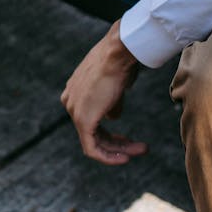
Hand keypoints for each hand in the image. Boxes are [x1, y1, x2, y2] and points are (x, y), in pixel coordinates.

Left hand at [61, 22, 146, 164]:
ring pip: (94, 141)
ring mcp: (74, 111)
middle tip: (139, 148)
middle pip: (93, 132)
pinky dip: (108, 156)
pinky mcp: (82, 120)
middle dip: (117, 143)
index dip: (110, 133)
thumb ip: (110, 102)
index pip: (91, 120)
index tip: (127, 139)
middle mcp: (70, 102)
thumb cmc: (120, 62)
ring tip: (142, 150)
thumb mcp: (115, 84)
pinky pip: (92, 147)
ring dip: (118, 150)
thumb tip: (112, 117)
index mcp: (74, 92)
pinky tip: (125, 158)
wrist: (118, 54)